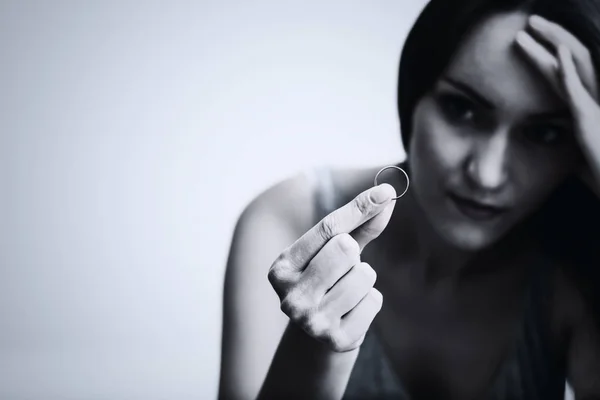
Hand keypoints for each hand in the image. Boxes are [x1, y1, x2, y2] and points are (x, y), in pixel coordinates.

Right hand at [267, 184, 395, 351]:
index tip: (386, 191)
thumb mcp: (333, 250)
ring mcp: (312, 322)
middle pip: (345, 249)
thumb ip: (357, 224)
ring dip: (364, 280)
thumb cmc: (327, 280)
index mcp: (282, 268)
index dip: (360, 207)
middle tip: (342, 270)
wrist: (319, 334)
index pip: (327, 228)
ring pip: (364, 276)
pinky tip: (353, 310)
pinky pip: (374, 301)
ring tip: (347, 291)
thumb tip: (387, 195)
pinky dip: (370, 301)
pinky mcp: (337, 339)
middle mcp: (290, 296)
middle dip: (354, 255)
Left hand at [515, 15, 599, 194]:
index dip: (550, 53)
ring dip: (551, 43)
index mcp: (590, 105)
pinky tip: (556, 51)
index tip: (529, 41)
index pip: (569, 71)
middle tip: (528, 22)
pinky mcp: (591, 119)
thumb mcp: (580, 158)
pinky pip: (577, 89)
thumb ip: (570, 145)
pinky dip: (565, 69)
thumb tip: (555, 146)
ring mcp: (596, 106)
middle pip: (573, 57)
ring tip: (529, 28)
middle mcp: (596, 99)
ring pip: (573, 64)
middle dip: (551, 37)